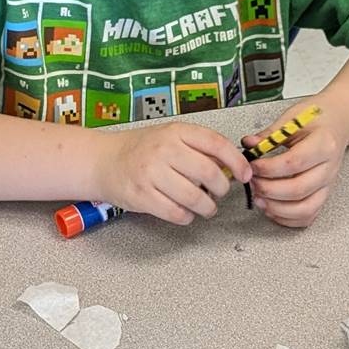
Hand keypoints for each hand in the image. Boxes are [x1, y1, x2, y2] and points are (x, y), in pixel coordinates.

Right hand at [98, 123, 250, 225]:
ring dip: (207, 207)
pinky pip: (176, 213)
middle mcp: (163, 150)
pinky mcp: (142, 196)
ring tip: (206, 207)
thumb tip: (230, 167)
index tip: (245, 174)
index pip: (216, 144)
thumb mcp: (169, 137)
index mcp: (175, 132)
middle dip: (222, 188)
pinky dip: (187, 217)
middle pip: (209, 173)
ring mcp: (151, 174)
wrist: (102, 161)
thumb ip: (198, 148)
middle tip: (219, 193)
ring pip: (195, 197)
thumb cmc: (140, 150)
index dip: (237, 161)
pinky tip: (186, 213)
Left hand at [242, 101, 346, 227]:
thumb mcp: (293, 118)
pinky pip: (308, 216)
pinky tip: (272, 209)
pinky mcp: (323, 195)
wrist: (338, 123)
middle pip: (298, 189)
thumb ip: (269, 134)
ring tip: (259, 198)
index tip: (252, 165)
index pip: (294, 163)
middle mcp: (329, 168)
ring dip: (277, 208)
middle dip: (268, 189)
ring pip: (305, 209)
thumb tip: (249, 144)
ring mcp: (327, 185)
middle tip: (252, 181)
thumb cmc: (318, 119)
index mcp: (324, 145)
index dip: (268, 168)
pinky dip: (288, 218)